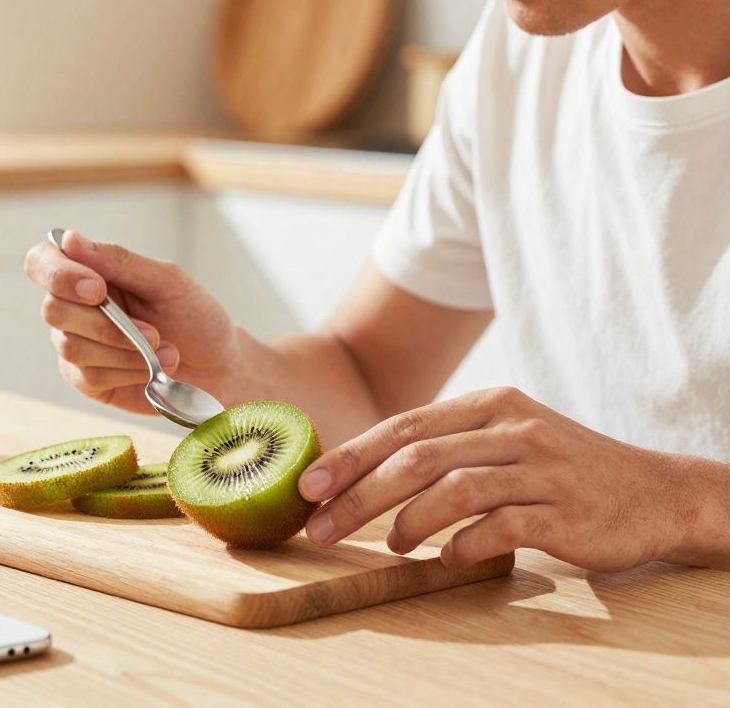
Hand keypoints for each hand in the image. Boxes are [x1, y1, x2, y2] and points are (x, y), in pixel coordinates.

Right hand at [24, 231, 242, 413]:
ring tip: (165, 350)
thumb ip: (118, 260)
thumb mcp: (167, 280)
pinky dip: (128, 371)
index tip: (98, 289)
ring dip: (124, 350)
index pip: (41, 262)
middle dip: (104, 323)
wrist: (219, 368)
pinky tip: (154, 369)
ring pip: (72, 346)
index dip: (57, 273)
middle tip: (152, 330)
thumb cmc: (195, 317)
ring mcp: (78, 346)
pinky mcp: (88, 382)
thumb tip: (69, 239)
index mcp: (89, 273)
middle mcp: (75, 308)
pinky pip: (90, 376)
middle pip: (52, 309)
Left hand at [296, 387, 698, 571]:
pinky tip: (448, 558)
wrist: (656, 493)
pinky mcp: (564, 513)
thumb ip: (445, 445)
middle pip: (415, 458)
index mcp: (489, 405)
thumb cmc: (561, 469)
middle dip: (358, 495)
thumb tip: (362, 468)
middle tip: (321, 527)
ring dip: (407, 522)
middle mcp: (512, 430)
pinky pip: (498, 529)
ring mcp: (541, 470)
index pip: (402, 426)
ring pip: (452, 489)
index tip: (308, 486)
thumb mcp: (505, 437)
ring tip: (391, 545)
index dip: (350, 457)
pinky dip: (463, 546)